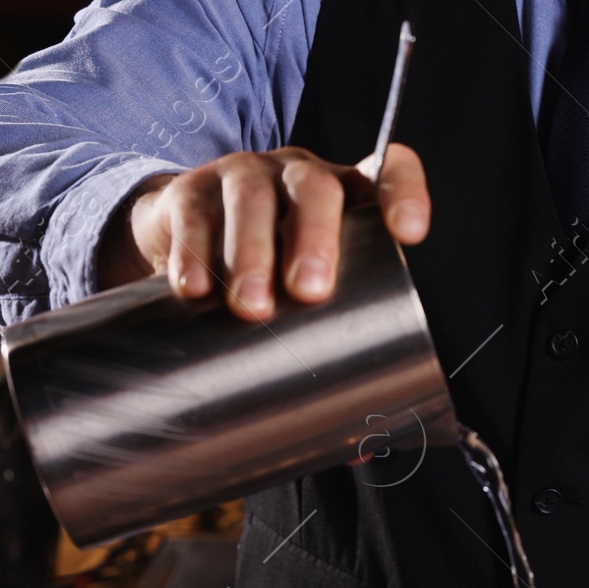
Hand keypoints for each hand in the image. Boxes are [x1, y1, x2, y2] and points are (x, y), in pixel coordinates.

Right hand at [98, 144, 430, 319]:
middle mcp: (296, 174)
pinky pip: (194, 215)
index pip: (389, 170)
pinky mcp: (190, 193)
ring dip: (252, 254)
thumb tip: (361, 417)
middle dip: (314, 239)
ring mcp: (242, 176)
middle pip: (315, 189)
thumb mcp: (306, 278)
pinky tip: (195, 290)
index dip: (404, 193)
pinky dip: (194, 253)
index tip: (409, 232)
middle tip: (310, 292)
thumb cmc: (268, 260)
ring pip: (251, 200)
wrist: (179, 226)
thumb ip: (335, 324)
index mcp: (343, 191)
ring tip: (252, 308)